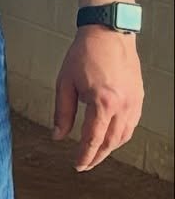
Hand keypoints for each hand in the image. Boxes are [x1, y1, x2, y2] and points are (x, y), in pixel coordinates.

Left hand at [53, 27, 142, 170]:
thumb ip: (62, 112)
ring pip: (124, 136)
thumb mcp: (65, 83)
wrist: (108, 33)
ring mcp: (134, 102)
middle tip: (84, 164)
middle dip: (97, 156)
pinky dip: (121, 135)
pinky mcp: (139, 97)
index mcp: (103, 103)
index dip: (85, 156)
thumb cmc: (84, 54)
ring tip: (95, 153)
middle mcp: (123, 106)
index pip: (93, 139)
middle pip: (111, 142)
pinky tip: (110, 137)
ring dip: (110, 148)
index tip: (77, 165)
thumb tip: (58, 136)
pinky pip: (132, 124)